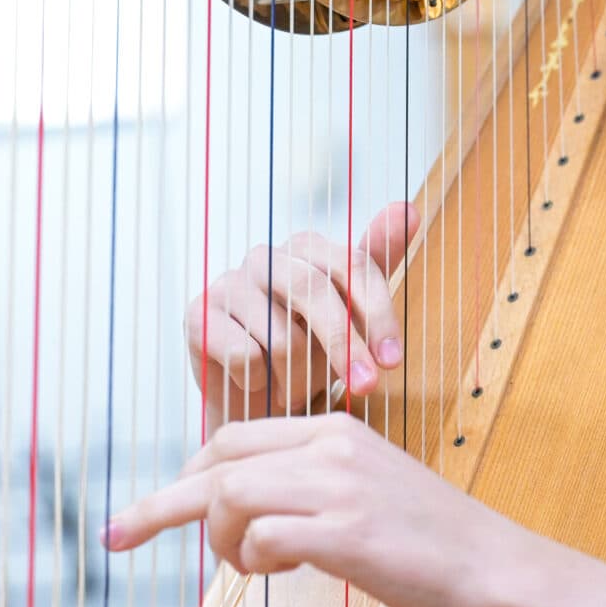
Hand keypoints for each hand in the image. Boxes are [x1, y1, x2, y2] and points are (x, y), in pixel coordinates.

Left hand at [103, 412, 535, 606]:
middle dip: (162, 502)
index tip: (160, 507)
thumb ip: (307, 488)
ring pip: (229, 495)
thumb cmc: (429, 544)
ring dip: (217, 539)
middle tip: (121, 536)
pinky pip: (262, 537)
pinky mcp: (347, 533)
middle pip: (216, 460)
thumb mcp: (365, 490)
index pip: (233, 437)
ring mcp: (339, 488)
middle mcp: (331, 447)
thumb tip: (244, 514)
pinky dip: (252, 560)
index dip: (187, 474)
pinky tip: (280, 573)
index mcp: (334, 430)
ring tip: (244, 567)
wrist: (495, 570)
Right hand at [184, 199, 417, 428]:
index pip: (351, 265)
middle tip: (366, 387)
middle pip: (313, 291)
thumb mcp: (350, 314)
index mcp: (306, 248)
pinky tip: (254, 383)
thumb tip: (407, 208)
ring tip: (291, 386)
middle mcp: (264, 256)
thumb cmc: (306, 351)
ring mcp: (227, 282)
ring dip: (296, 378)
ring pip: (280, 337)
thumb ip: (376, 260)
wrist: (252, 399)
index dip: (378, 313)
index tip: (392, 361)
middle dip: (344, 345)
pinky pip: (244, 357)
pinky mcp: (198, 315)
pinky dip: (259, 382)